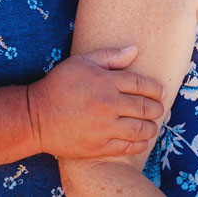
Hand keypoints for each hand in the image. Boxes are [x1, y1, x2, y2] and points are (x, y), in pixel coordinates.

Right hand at [27, 45, 164, 157]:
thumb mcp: (81, 62)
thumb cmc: (59, 85)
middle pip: (144, 107)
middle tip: (159, 109)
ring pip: (140, 129)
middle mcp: (108, 104)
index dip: (156, 89)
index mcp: (106, 81)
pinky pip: (127, 147)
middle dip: (157, 108)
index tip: (161, 92)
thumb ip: (110, 56)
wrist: (36, 117)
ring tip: (153, 125)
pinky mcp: (99, 146)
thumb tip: (135, 50)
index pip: (141, 84)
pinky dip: (140, 144)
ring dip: (152, 127)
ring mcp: (104, 127)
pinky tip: (143, 140)